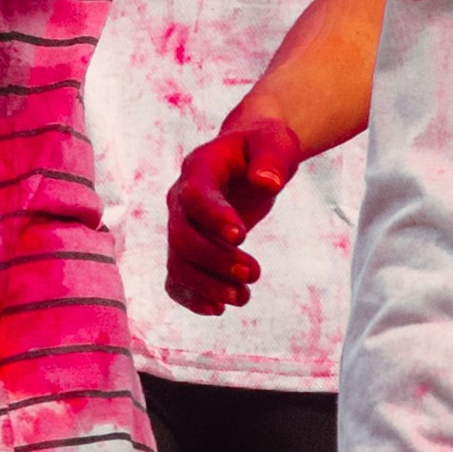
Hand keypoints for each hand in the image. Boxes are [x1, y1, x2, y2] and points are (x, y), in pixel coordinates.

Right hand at [167, 108, 303, 316]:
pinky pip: (176, 278)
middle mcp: (181, 198)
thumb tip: (267, 183)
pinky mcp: (187, 248)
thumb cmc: (264, 148)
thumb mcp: (276, 142)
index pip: (195, 196)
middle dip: (216, 260)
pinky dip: (191, 297)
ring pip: (178, 262)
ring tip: (243, 297)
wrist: (250, 157)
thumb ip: (272, 158)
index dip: (213, 218)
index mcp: (200, 168)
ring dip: (207, 285)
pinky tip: (218, 309)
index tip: (241, 236)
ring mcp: (181, 224)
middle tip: (254, 273)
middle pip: (183, 236)